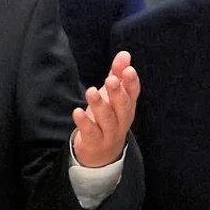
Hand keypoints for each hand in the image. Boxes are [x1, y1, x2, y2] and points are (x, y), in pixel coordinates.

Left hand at [72, 51, 138, 167]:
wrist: (103, 155)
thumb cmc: (109, 118)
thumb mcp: (113, 96)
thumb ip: (118, 74)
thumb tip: (125, 54)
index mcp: (128, 106)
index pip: (133, 93)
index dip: (131, 82)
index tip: (128, 70)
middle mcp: (122, 120)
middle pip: (122, 106)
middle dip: (117, 93)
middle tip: (110, 80)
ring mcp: (110, 133)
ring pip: (107, 120)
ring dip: (100, 106)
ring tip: (91, 92)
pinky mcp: (95, 142)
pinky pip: (91, 132)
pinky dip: (84, 123)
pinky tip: (76, 112)